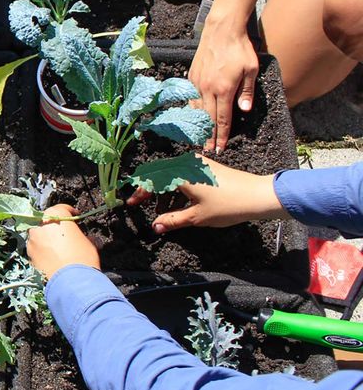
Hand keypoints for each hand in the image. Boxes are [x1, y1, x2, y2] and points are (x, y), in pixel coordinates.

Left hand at [26, 204, 100, 279]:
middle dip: (56, 226)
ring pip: (39, 235)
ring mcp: (32, 241)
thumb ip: (78, 233)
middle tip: (66, 233)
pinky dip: (43, 250)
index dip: (70, 212)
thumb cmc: (83, 258)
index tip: (76, 216)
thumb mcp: (87, 241)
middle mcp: (39, 226)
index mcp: (53, 216)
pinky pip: (37, 249)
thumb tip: (77, 236)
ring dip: (47, 238)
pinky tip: (53, 257)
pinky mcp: (29, 256)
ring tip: (58, 247)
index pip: (62, 209)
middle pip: (47, 221)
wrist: (72, 282)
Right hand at [126, 156, 286, 232]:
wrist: (258, 196)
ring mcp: (198, 163)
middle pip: (159, 174)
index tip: (131, 205)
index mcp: (180, 172)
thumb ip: (172, 220)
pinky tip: (180, 204)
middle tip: (143, 206)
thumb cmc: (227, 205)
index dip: (139, 193)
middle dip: (149, 191)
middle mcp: (187, 163)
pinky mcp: (207, 167)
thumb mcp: (196, 217)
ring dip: (164, 192)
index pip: (151, 180)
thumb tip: (155, 226)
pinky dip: (177, 189)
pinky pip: (184, 175)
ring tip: (164, 211)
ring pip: (172, 175)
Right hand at [188, 12, 258, 152]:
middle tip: (208, 149)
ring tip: (200, 136)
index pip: (223, 119)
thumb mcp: (251, 70)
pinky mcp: (192, 76)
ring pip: (198, 109)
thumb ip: (247, 92)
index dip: (222, 136)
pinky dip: (194, 108)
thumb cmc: (240, 49)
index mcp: (224, 90)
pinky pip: (193, 97)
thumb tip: (244, 111)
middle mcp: (208, 89)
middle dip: (209, 135)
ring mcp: (198, 83)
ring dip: (200, 123)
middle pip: (209, 118)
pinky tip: (196, 114)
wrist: (221, 31)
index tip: (220, 149)